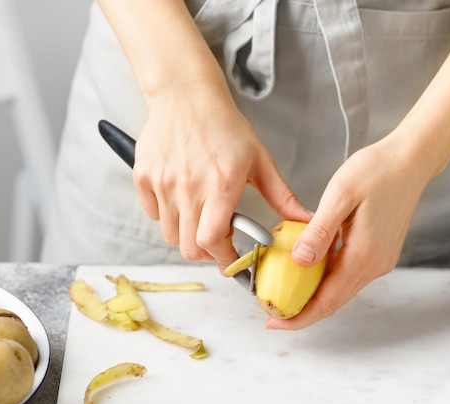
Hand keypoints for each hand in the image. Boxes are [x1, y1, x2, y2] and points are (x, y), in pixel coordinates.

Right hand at [133, 83, 309, 269]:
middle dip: (207, 252)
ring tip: (201, 216)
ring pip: (170, 235)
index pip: (212, 241)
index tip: (232, 261)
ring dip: (187, 235)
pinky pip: (153, 214)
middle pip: (189, 247)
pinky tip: (183, 199)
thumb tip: (305, 221)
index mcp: (221, 184)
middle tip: (219, 240)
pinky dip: (168, 216)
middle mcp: (188, 187)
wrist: (186, 96)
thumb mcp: (260, 161)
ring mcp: (162, 183)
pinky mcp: (143, 178)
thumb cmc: (225, 127)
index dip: (223, 258)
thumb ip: (282, 197)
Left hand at [265, 134, 435, 329]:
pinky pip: (350, 273)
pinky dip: (328, 277)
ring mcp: (381, 259)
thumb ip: (320, 231)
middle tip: (272, 310)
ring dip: (315, 294)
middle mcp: (375, 264)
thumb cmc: (376, 171)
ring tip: (285, 289)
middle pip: (335, 301)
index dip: (299, 317)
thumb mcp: (340, 195)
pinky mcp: (381, 251)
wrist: (411, 160)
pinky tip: (310, 266)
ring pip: (342, 288)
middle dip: (303, 311)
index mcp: (364, 255)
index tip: (273, 322)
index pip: (327, 301)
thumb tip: (299, 262)